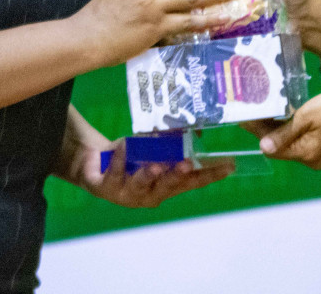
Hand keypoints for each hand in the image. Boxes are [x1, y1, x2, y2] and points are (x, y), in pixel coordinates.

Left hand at [74, 140, 234, 208]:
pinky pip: (115, 173)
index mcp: (165, 187)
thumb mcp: (153, 147)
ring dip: (149, 174)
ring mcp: (127, 195)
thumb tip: (194, 125)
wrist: (92, 164)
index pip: (192, 182)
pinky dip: (121, 158)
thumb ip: (171, 142)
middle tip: (187, 164)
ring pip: (140, 185)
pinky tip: (125, 146)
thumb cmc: (130, 157)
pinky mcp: (105, 189)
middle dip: (177, 176)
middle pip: (167, 186)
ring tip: (156, 165)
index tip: (229, 166)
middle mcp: (149, 195)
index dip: (210, 175)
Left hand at [256, 87, 320, 169]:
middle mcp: (311, 161)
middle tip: (251, 110)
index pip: (272, 147)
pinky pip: (301, 142)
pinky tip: (283, 116)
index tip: (243, 117)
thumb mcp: (307, 116)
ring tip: (263, 110)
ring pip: (290, 144)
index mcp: (307, 154)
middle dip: (266, 130)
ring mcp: (318, 156)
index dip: (257, 132)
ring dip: (278, 129)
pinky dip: (291, 131)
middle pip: (281, 147)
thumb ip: (284, 133)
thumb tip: (263, 147)